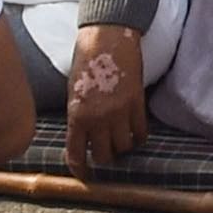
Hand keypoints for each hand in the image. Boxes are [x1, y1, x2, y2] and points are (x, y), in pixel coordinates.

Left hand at [63, 23, 148, 172]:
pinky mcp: (137, 103)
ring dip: (122, 148)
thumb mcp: (72, 92)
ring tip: (120, 142)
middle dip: (103, 157)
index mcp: (77, 115)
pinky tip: (134, 134)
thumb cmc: (85, 60)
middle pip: (104, 155)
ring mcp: (120, 111)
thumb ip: (78, 116)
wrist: (107, 38)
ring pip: (124, 147)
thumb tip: (82, 136)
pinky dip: (138, 137)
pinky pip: (140, 132)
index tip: (84, 175)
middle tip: (104, 153)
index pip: (77, 154)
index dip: (80, 169)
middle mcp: (98, 118)